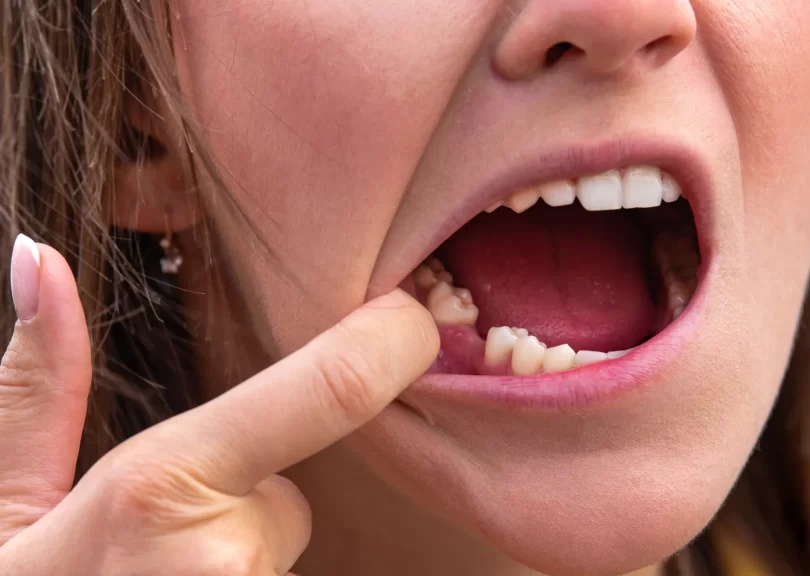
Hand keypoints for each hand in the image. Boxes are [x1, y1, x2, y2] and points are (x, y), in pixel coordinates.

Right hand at [0, 236, 438, 574]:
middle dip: (238, 511)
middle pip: (287, 500)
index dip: (389, 345)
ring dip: (234, 568)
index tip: (416, 320)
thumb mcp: (3, 507)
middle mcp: (227, 557)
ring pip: (278, 557)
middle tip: (152, 556)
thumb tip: (35, 259)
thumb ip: (34, 386)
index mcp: (161, 488)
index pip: (325, 392)